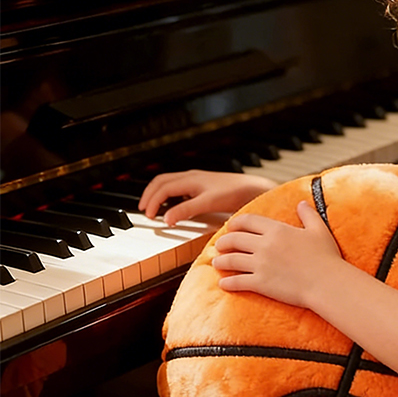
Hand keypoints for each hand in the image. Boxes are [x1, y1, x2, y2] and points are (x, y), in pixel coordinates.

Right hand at [138, 170, 277, 225]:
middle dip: (149, 194)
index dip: (152, 202)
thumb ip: (187, 210)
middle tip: (143, 210)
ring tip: (154, 207)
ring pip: (170, 182)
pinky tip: (174, 204)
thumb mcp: (208, 203)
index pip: (162, 188)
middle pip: (161, 182)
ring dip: (158, 193)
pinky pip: (180, 186)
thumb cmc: (235, 193)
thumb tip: (166, 219)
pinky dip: (170, 194)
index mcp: (190, 179)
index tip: (149, 216)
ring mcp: (198, 180)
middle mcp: (191, 177)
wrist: (254, 188)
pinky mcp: (204, 185)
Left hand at [212, 201, 341, 306]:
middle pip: (235, 239)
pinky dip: (227, 283)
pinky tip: (223, 284)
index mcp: (277, 230)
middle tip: (220, 245)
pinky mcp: (261, 283)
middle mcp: (265, 245)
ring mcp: (261, 264)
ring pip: (231, 260)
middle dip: (224, 241)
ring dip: (221, 261)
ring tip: (217, 262)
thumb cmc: (327, 258)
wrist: (327, 283)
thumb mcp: (319, 230)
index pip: (248, 221)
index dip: (236, 223)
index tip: (231, 226)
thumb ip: (308, 214)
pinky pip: (237, 282)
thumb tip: (302, 203)